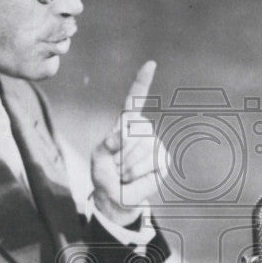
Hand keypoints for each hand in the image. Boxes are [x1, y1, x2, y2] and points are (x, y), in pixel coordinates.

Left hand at [91, 61, 157, 225]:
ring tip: (124, 173)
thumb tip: (120, 136)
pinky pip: (152, 163)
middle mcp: (143, 130)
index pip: (135, 100)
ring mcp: (155, 144)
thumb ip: (106, 146)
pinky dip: (140, 174)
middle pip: (135, 131)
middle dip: (121, 153)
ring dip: (128, 167)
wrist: (116, 197)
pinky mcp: (163, 160)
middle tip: (116, 165)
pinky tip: (136, 178)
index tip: (151, 64)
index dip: (142, 82)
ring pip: (143, 149)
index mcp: (126, 124)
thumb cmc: (104, 175)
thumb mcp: (98, 158)